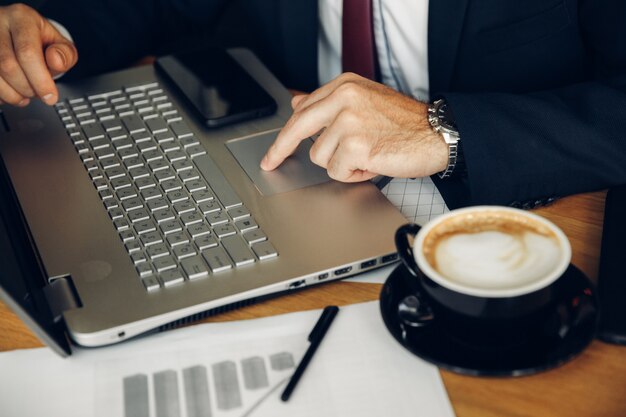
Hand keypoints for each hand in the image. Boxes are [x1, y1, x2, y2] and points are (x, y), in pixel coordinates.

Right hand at [0, 3, 77, 106]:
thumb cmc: (40, 40)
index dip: (40, 80)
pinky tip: (11, 93)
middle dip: (27, 88)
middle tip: (38, 93)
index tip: (50, 96)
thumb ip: (65, 54)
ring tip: (25, 95)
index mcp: (22, 18)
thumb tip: (56, 62)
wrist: (19, 34)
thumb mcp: (59, 43)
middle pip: (8, 65)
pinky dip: (1, 94)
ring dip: (12, 94)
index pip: (27, 51)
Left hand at [260, 73, 448, 181]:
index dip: (285, 133)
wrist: (437, 133)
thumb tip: (298, 103)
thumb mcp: (366, 100)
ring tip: (367, 154)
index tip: (274, 150)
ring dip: (341, 163)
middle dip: (280, 149)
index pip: (303, 109)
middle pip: (298, 128)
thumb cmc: (406, 122)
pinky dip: (354, 174)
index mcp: (345, 85)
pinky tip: (373, 163)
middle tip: (270, 163)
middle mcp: (344, 99)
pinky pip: (337, 172)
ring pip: (320, 156)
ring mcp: (349, 122)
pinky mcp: (356, 147)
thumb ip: (331, 103)